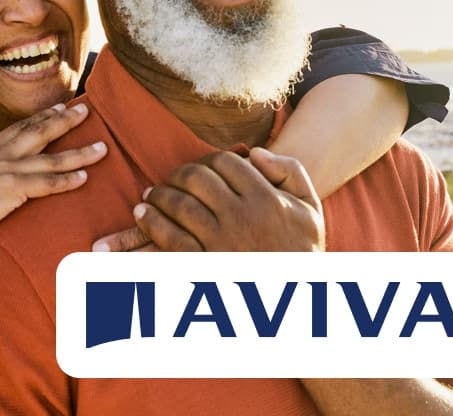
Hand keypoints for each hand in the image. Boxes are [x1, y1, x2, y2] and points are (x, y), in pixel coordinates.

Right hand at [0, 103, 105, 255]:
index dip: (41, 116)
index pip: (17, 128)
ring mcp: (4, 172)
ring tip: (102, 147)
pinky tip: (86, 177)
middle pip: (38, 132)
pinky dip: (68, 180)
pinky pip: (47, 184)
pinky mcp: (9, 192)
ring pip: (52, 159)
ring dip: (80, 152)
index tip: (58, 106)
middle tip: (85, 110)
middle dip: (64, 120)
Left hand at [129, 147, 324, 251]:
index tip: (202, 166)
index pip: (227, 161)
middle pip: (198, 177)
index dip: (210, 158)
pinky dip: (151, 221)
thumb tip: (254, 151)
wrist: (299, 301)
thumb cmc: (303, 250)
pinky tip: (143, 214)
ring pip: (179, 204)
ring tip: (151, 194)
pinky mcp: (203, 265)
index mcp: (266, 199)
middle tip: (173, 178)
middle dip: (181, 173)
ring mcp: (221, 242)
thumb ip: (289, 170)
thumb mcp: (309, 207)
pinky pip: (170, 237)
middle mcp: (242, 217)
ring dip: (160, 194)